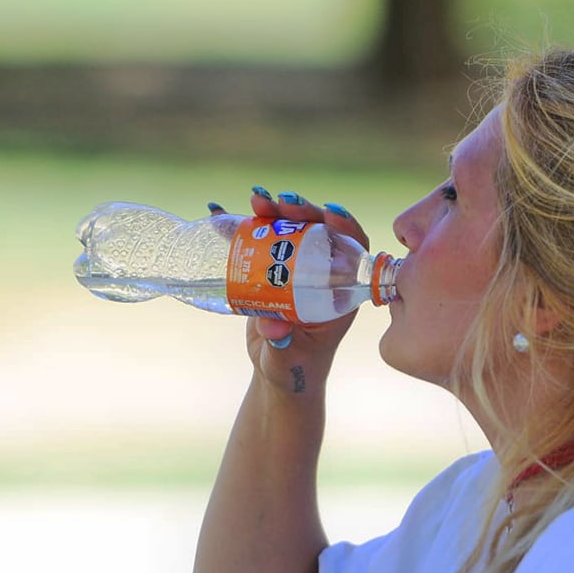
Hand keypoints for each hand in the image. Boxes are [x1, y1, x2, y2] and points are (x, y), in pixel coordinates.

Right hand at [211, 188, 370, 393]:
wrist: (278, 372)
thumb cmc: (293, 369)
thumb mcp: (288, 359)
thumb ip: (282, 346)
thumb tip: (274, 326)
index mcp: (341, 292)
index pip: (353, 250)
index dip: (345, 226)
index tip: (328, 213)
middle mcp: (323, 275)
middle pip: (319, 231)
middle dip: (302, 211)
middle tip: (280, 203)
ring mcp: (297, 270)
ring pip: (291, 230)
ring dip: (274, 212)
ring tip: (255, 200)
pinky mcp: (272, 270)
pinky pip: (261, 241)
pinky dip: (243, 227)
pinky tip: (221, 213)